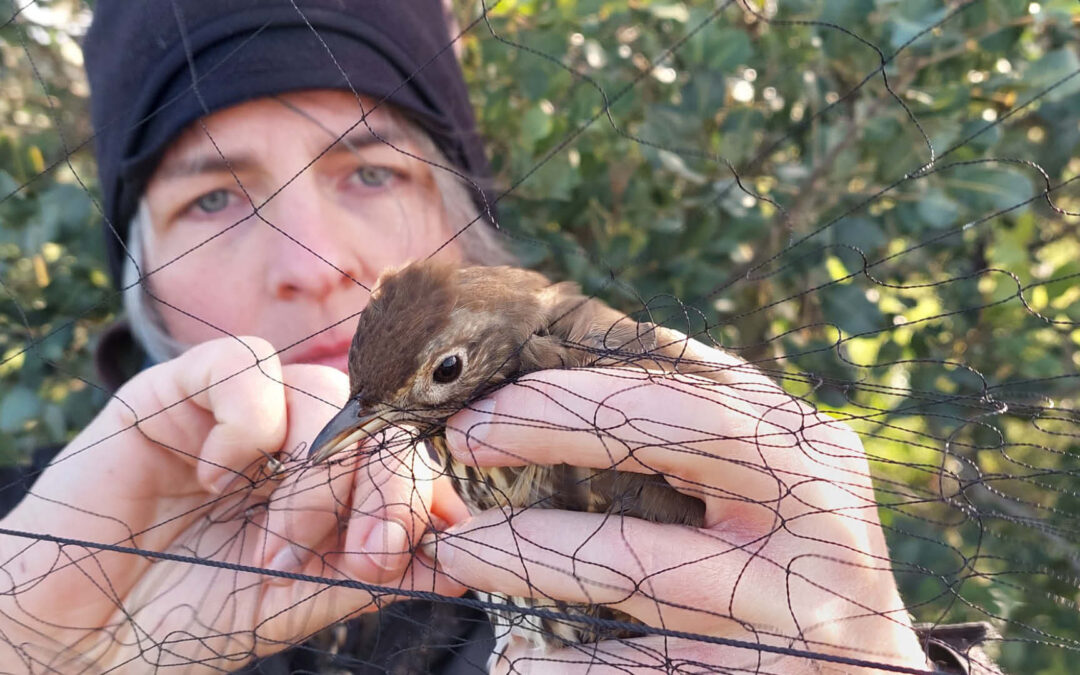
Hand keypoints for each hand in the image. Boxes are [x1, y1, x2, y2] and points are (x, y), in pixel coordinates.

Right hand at [0, 337, 465, 671]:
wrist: (73, 639)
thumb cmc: (180, 623)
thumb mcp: (294, 605)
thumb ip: (370, 575)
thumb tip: (462, 558)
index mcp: (324, 482)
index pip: (402, 450)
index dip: (423, 488)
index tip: (423, 544)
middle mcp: (289, 438)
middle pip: (378, 415)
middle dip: (386, 487)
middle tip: (364, 556)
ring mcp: (236, 411)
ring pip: (324, 391)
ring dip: (319, 474)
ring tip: (277, 544)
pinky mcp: (174, 391)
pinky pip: (243, 365)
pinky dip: (249, 425)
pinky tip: (218, 479)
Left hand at [438, 332, 928, 673]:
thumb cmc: (797, 557)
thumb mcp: (773, 477)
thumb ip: (701, 426)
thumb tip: (567, 372)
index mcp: (801, 442)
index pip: (681, 385)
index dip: (575, 384)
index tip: (490, 397)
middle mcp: (811, 507)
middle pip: (671, 435)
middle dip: (552, 424)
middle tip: (465, 437)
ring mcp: (793, 600)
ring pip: (635, 563)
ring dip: (526, 553)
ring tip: (455, 551)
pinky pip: (644, 670)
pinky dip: (569, 666)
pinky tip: (513, 661)